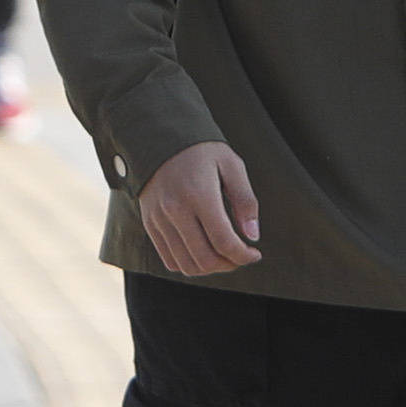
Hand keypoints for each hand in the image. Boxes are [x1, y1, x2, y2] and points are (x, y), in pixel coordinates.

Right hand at [139, 142, 261, 275]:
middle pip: (205, 259)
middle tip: (241, 256)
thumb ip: (245, 200)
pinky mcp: (150, 224)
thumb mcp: (232, 165)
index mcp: (199, 195)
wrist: (159, 137)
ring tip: (224, 257)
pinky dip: (189, 265)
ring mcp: (159, 220)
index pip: (224, 242)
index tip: (255, 254)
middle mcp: (175, 211)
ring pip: (186, 265)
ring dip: (210, 269)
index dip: (243, 255)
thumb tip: (253, 236)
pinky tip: (203, 253)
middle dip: (229, 265)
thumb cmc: (202, 150)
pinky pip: (169, 260)